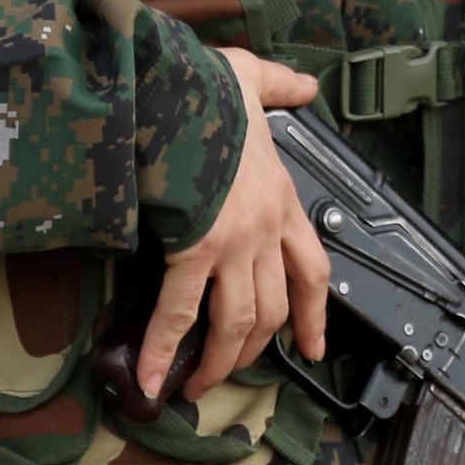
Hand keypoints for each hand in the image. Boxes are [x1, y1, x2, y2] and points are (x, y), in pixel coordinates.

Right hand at [137, 50, 331, 402]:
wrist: (175, 88)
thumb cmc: (206, 84)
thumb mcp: (256, 79)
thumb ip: (282, 87)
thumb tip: (305, 84)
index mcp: (281, 196)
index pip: (314, 269)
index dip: (314, 314)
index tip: (312, 346)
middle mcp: (266, 227)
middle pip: (274, 307)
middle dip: (254, 347)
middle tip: (234, 370)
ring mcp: (234, 242)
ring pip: (236, 320)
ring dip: (215, 360)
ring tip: (193, 385)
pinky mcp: (195, 248)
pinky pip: (179, 314)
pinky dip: (162, 350)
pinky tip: (150, 378)